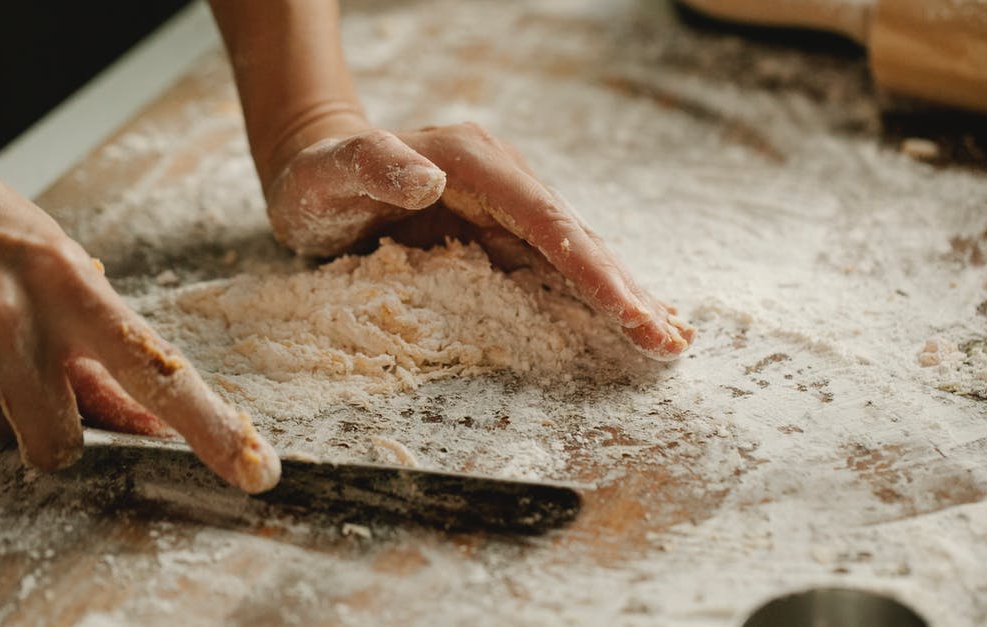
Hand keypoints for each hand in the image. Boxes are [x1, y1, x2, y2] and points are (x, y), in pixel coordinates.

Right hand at [0, 139, 279, 492]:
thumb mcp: (60, 266)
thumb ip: (100, 343)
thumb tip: (145, 423)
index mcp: (74, 289)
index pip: (159, 374)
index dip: (211, 429)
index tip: (255, 470)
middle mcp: (18, 323)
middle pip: (58, 445)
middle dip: (56, 434)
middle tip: (41, 387)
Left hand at [266, 122, 694, 359]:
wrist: (316, 163)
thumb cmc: (317, 175)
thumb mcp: (329, 172)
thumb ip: (374, 166)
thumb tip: (430, 179)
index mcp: (474, 163)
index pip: (546, 222)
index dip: (591, 270)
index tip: (630, 312)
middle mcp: (502, 179)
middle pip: (575, 238)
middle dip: (624, 290)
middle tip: (670, 341)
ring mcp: (505, 203)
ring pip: (575, 252)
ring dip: (622, 294)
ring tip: (670, 335)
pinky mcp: (499, 228)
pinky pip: (554, 263)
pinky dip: (594, 291)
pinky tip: (626, 313)